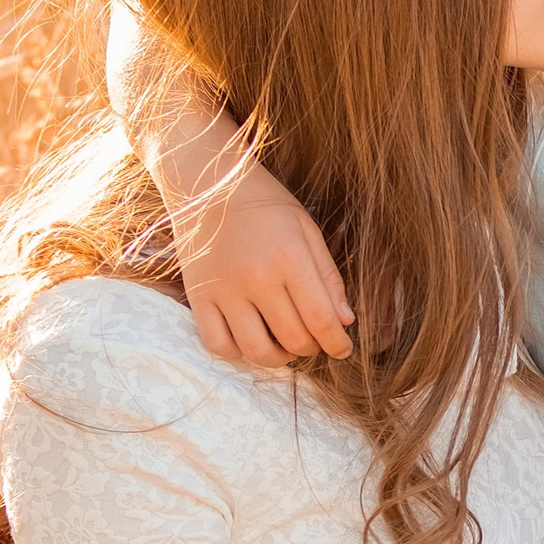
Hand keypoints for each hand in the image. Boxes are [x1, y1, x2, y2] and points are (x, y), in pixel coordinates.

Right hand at [170, 159, 354, 366]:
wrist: (210, 184)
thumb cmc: (267, 205)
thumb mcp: (307, 230)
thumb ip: (328, 277)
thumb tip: (345, 321)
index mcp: (289, 258)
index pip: (321, 319)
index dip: (337, 343)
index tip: (343, 349)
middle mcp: (256, 278)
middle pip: (293, 339)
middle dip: (312, 348)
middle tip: (315, 339)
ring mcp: (224, 290)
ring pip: (256, 350)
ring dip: (278, 359)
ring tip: (285, 346)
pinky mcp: (198, 297)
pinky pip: (217, 345)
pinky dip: (238, 353)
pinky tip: (250, 340)